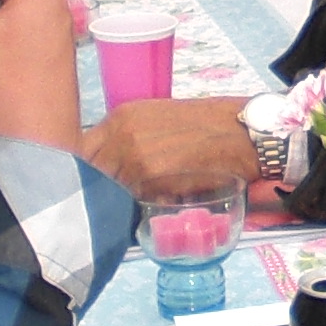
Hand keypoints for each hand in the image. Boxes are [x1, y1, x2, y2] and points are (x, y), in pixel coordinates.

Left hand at [85, 96, 262, 194]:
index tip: (95, 180)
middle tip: (116, 197)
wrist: (242, 131)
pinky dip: (142, 207)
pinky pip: (135, 202)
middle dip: (100, 187)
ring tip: (140, 200)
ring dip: (120, 200)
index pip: (83, 151)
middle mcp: (121, 135)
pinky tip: (158, 202)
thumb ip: (128, 139)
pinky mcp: (153, 180)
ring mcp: (134, 158)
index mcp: (120, 118)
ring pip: (111, 191)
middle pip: (92, 173)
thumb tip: (110, 167)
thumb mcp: (157, 120)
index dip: (87, 169)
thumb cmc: (205, 125)